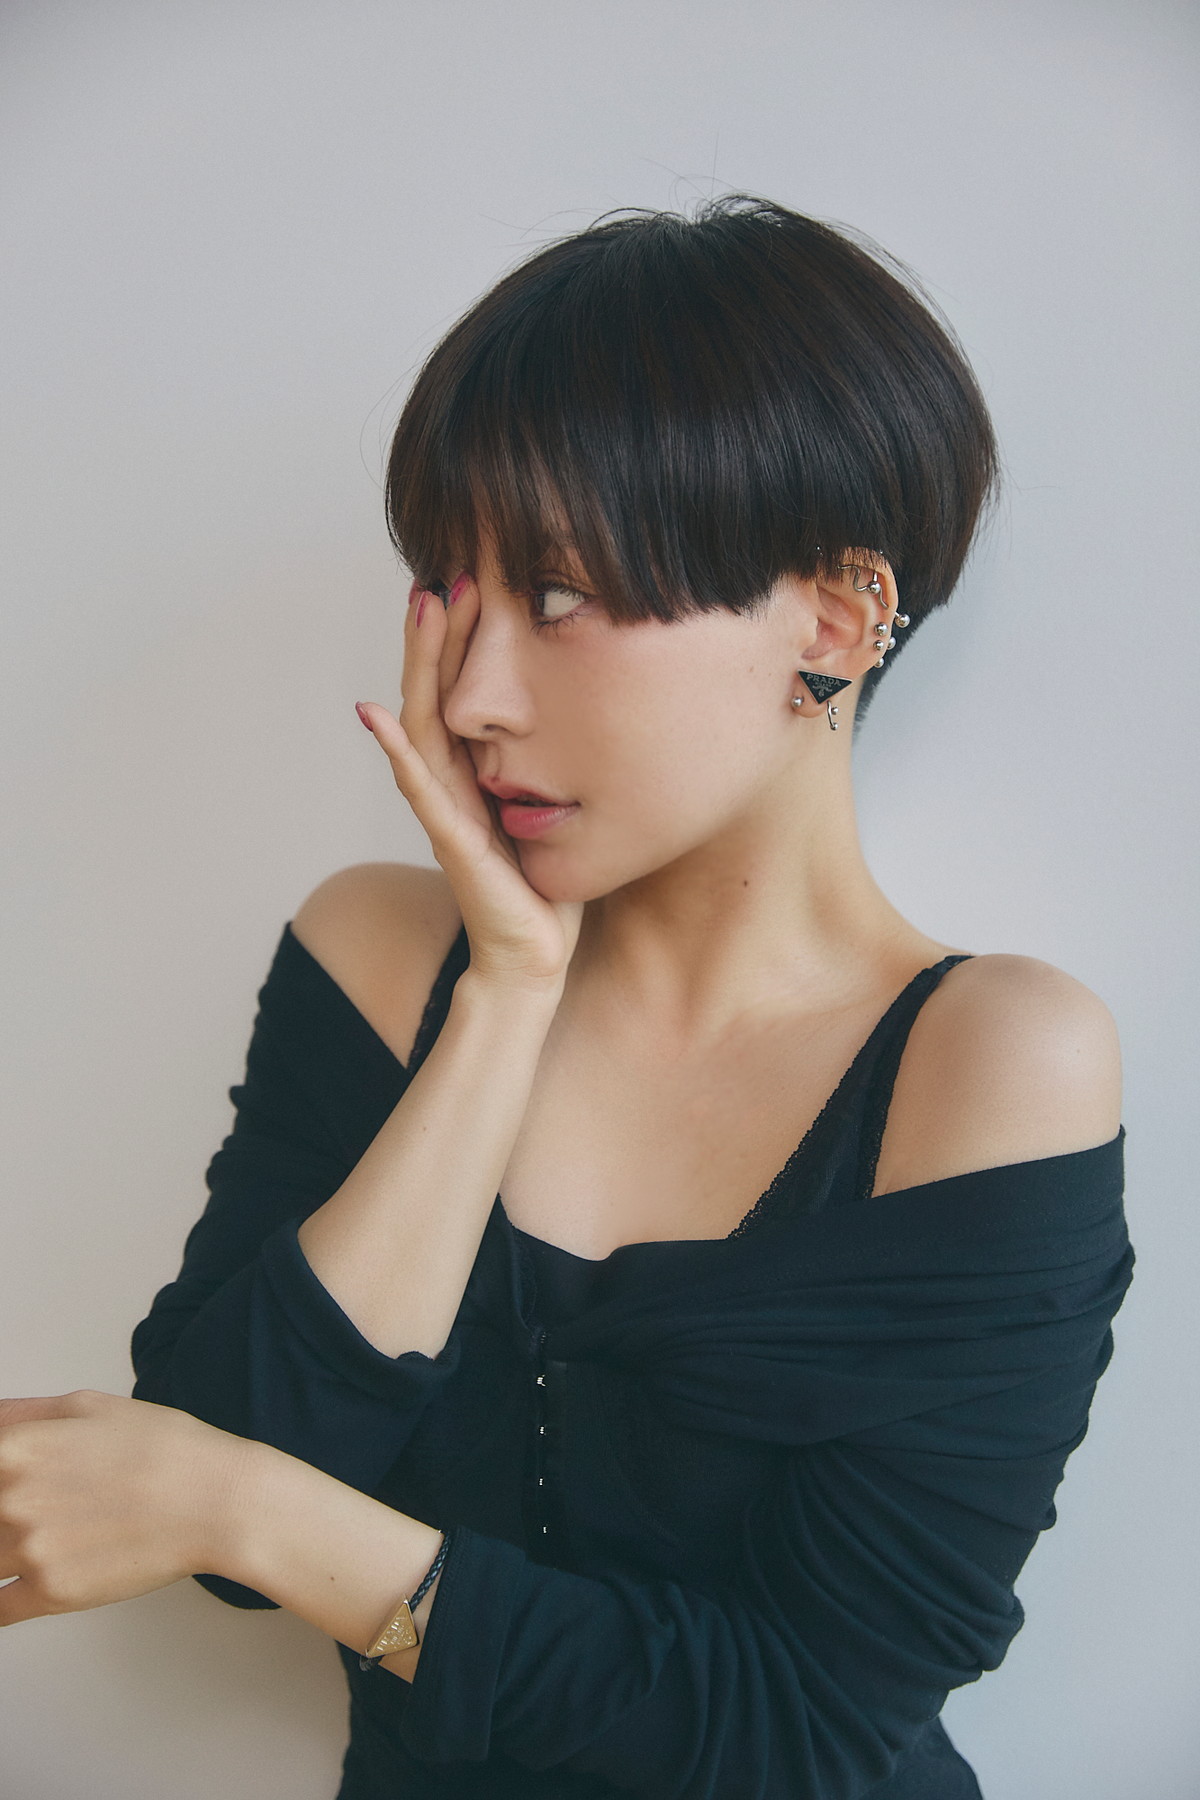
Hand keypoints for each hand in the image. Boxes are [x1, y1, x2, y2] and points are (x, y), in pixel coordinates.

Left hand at [0, 1390, 246, 1624]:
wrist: (215, 1501)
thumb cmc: (164, 1449)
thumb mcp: (91, 1406)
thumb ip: (23, 1413)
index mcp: (18, 1447)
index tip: (8, 1489)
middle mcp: (14, 1498)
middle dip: (3, 1513)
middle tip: (45, 1508)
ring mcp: (30, 1548)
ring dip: (3, 1551)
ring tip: (44, 1538)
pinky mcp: (50, 1593)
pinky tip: (14, 1588)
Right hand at [356, 575, 583, 989]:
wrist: (534, 956)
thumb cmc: (543, 884)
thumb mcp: (551, 805)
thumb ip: (544, 765)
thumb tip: (571, 711)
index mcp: (472, 773)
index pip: (458, 693)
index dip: (458, 641)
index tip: (466, 582)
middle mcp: (449, 784)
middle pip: (431, 695)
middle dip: (435, 635)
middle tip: (440, 576)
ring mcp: (445, 811)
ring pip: (421, 725)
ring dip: (419, 666)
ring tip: (422, 611)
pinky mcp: (453, 843)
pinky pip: (422, 790)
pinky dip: (397, 752)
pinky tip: (378, 716)